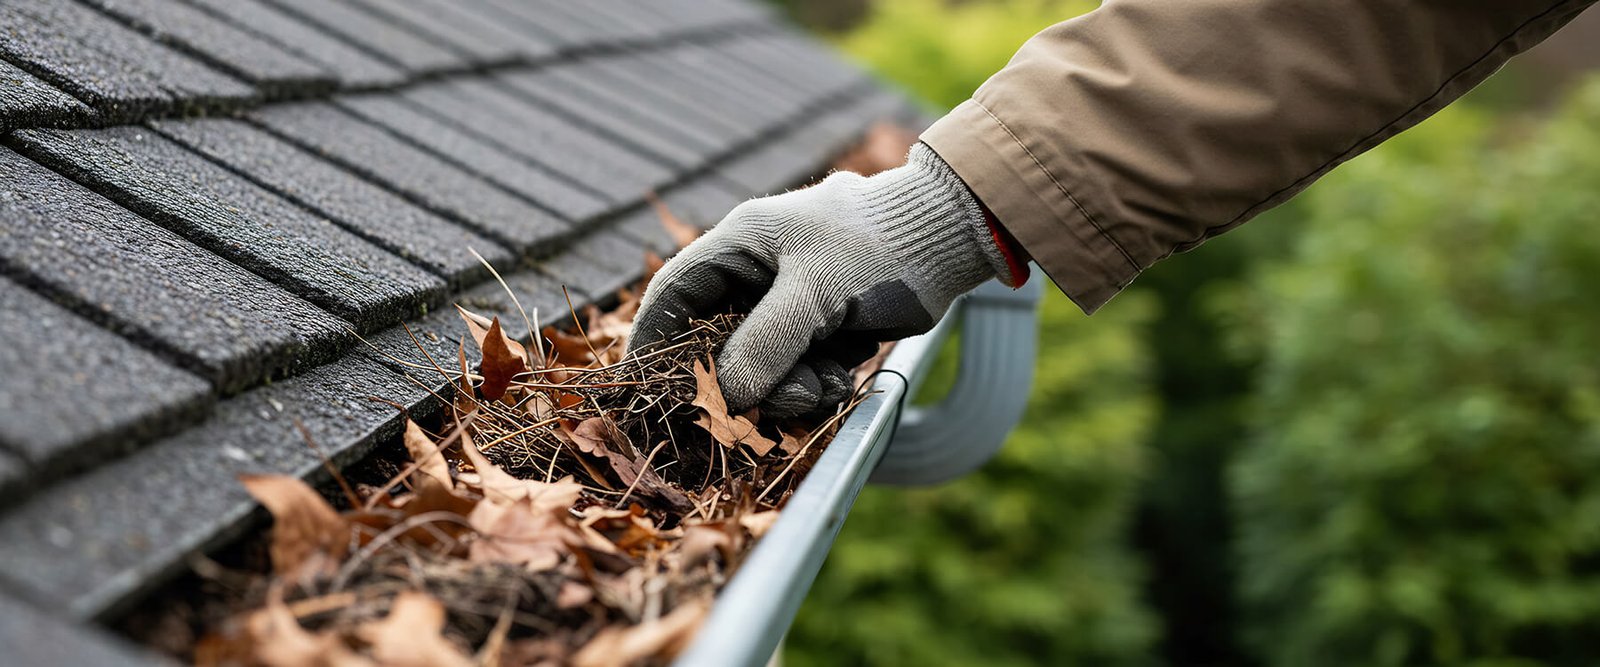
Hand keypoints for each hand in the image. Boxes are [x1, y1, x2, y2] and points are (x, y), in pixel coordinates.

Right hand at [629, 144, 1016, 417]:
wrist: (953, 239)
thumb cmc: (881, 248)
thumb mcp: (815, 294)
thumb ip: (764, 344)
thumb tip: (725, 396)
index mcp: (742, 243)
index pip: (674, 293)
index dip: (653, 341)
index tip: (648, 389)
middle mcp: (760, 272)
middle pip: (718, 342)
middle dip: (742, 382)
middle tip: (766, 409)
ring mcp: (793, 302)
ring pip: (762, 365)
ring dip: (788, 389)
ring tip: (824, 384)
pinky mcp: (823, 327)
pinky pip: (798, 370)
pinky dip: (815, 385)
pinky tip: (842, 378)